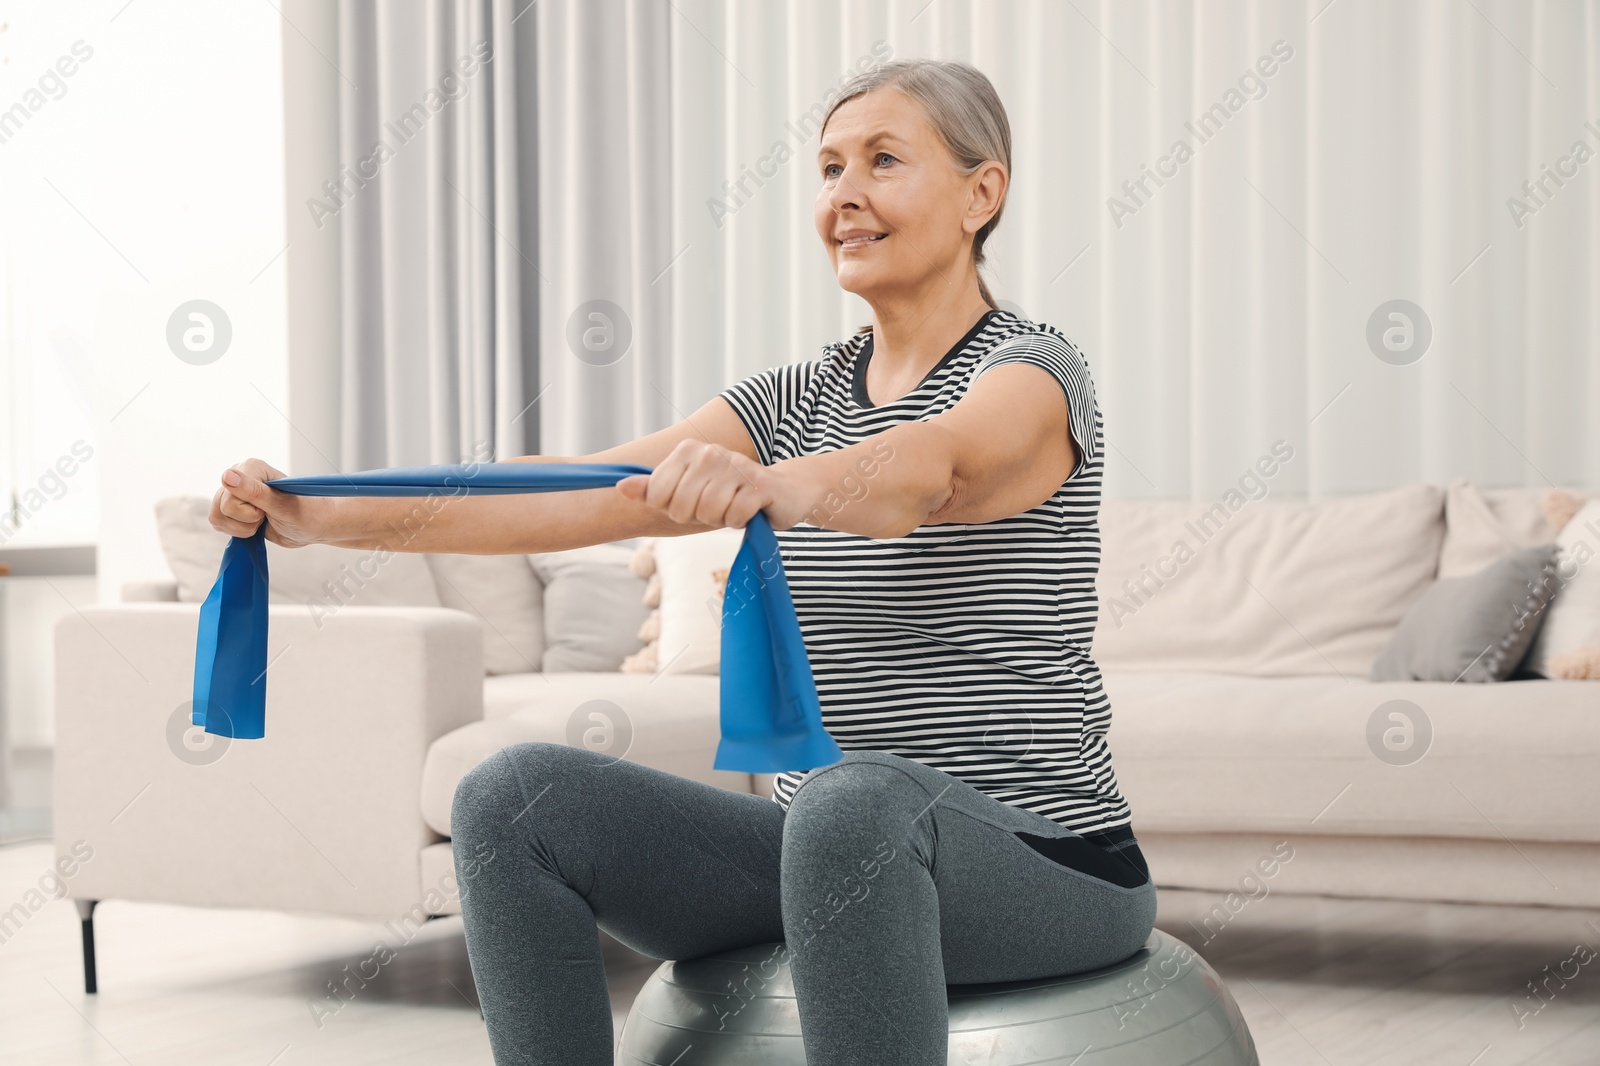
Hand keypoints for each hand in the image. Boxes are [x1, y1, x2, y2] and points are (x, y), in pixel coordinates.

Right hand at [208, 458, 329, 548]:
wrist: (314, 526)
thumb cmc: (306, 513)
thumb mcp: (282, 505)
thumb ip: (254, 491)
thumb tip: (227, 475)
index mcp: (251, 467)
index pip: (230, 495)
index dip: (250, 510)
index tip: (270, 508)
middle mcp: (239, 476)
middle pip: (223, 507)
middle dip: (248, 520)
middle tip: (269, 514)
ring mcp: (234, 493)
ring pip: (217, 517)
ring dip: (242, 528)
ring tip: (263, 520)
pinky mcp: (232, 509)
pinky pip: (218, 523)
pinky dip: (237, 531)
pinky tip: (255, 526)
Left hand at [614, 440, 812, 530]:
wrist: (781, 491)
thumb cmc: (728, 493)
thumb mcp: (687, 490)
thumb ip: (653, 489)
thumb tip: (619, 487)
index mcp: (688, 451)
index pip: (658, 495)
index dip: (673, 508)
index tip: (692, 501)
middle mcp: (710, 452)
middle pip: (681, 507)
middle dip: (697, 516)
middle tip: (715, 506)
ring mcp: (735, 466)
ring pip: (707, 513)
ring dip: (720, 519)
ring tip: (732, 506)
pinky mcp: (758, 485)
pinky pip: (733, 517)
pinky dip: (739, 521)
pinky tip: (748, 510)